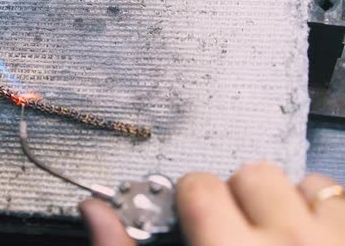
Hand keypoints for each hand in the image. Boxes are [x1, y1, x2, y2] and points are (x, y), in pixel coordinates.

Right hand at [79, 162, 343, 245]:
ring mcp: (335, 244)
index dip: (190, 199)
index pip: (200, 186)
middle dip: (239, 197)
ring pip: (305, 183)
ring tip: (279, 241)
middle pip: (253, 174)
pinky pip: (339, 201)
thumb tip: (94, 212)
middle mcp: (291, 244)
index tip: (195, 218)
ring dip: (289, 205)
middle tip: (236, 233)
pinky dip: (324, 218)